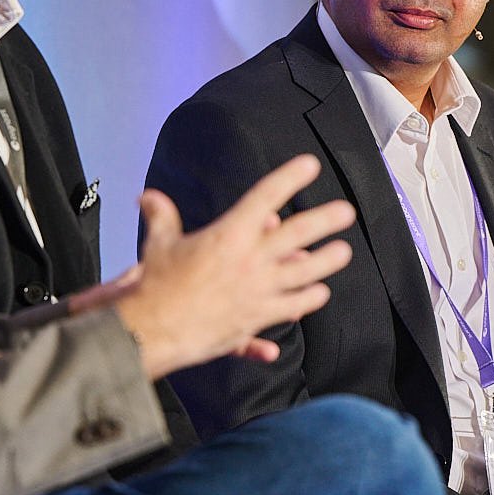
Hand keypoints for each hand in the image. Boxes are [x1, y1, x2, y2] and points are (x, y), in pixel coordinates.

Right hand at [114, 155, 353, 379]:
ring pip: (303, 274)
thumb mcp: (158, 244)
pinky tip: (319, 295)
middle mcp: (250, 260)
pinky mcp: (256, 318)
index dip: (290, 178)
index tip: (310, 165)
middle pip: (297, 235)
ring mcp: (258, 291)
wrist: (154, 329)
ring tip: (343, 252)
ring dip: (326, 261)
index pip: (265, 198)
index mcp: (228, 235)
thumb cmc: (155, 285)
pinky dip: (306, 301)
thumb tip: (147, 197)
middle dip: (325, 219)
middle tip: (346, 211)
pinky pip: (290, 307)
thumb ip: (161, 217)